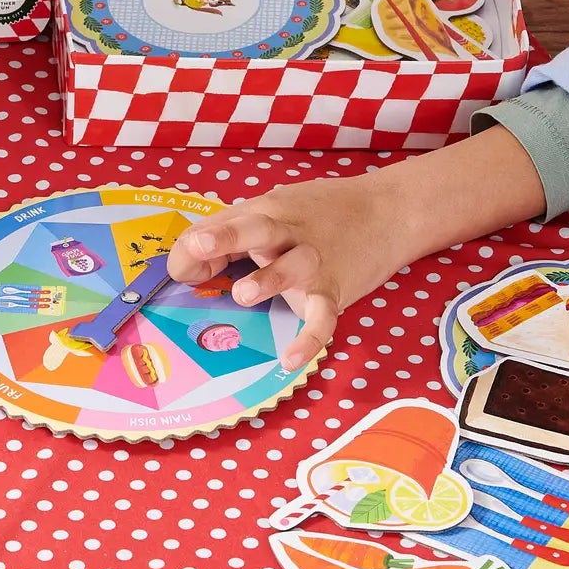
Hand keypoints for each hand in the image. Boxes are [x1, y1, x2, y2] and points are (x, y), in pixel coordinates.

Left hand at [166, 127, 545, 369]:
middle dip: (225, 237)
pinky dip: (308, 340)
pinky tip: (289, 360)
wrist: (389, 211)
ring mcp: (313, 263)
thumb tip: (188, 263)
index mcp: (266, 212)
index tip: (180, 265)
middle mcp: (288, 234)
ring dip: (267, 279)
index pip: (223, 224)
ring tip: (244, 294)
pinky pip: (322, 319)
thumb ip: (234, 231)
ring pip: (290, 269)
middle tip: (198, 247)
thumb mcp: (276, 208)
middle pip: (255, 231)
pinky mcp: (335, 291)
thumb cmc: (320, 213)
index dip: (197, 245)